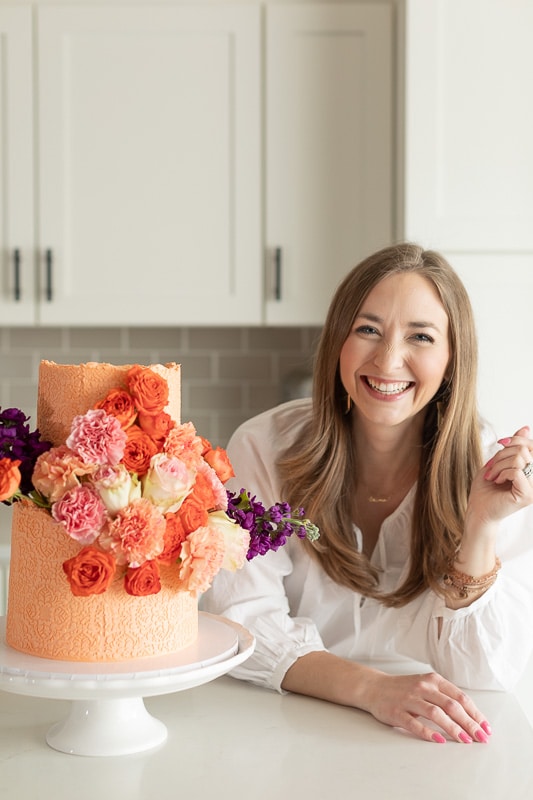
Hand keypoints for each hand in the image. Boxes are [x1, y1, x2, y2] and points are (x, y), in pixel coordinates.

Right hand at [363, 670, 490, 743]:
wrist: (374, 687)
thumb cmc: (404, 689)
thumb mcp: (426, 685)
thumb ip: (444, 696)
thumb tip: (470, 716)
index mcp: (433, 680)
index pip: (460, 697)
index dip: (475, 713)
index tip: (485, 728)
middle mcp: (422, 687)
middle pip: (451, 705)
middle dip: (469, 723)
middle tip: (480, 737)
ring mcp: (409, 699)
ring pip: (435, 713)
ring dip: (453, 728)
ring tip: (465, 740)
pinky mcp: (397, 712)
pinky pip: (415, 723)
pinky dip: (428, 733)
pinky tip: (439, 740)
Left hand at [473, 425, 532, 524]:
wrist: (478, 509)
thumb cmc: (486, 488)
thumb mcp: (499, 461)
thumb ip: (514, 446)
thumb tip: (526, 428)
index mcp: (532, 470)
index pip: (532, 446)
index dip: (516, 439)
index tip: (500, 443)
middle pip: (525, 450)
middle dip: (503, 454)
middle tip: (491, 466)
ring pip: (520, 459)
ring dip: (499, 465)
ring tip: (492, 475)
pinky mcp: (527, 495)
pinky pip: (516, 471)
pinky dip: (502, 473)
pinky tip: (496, 481)